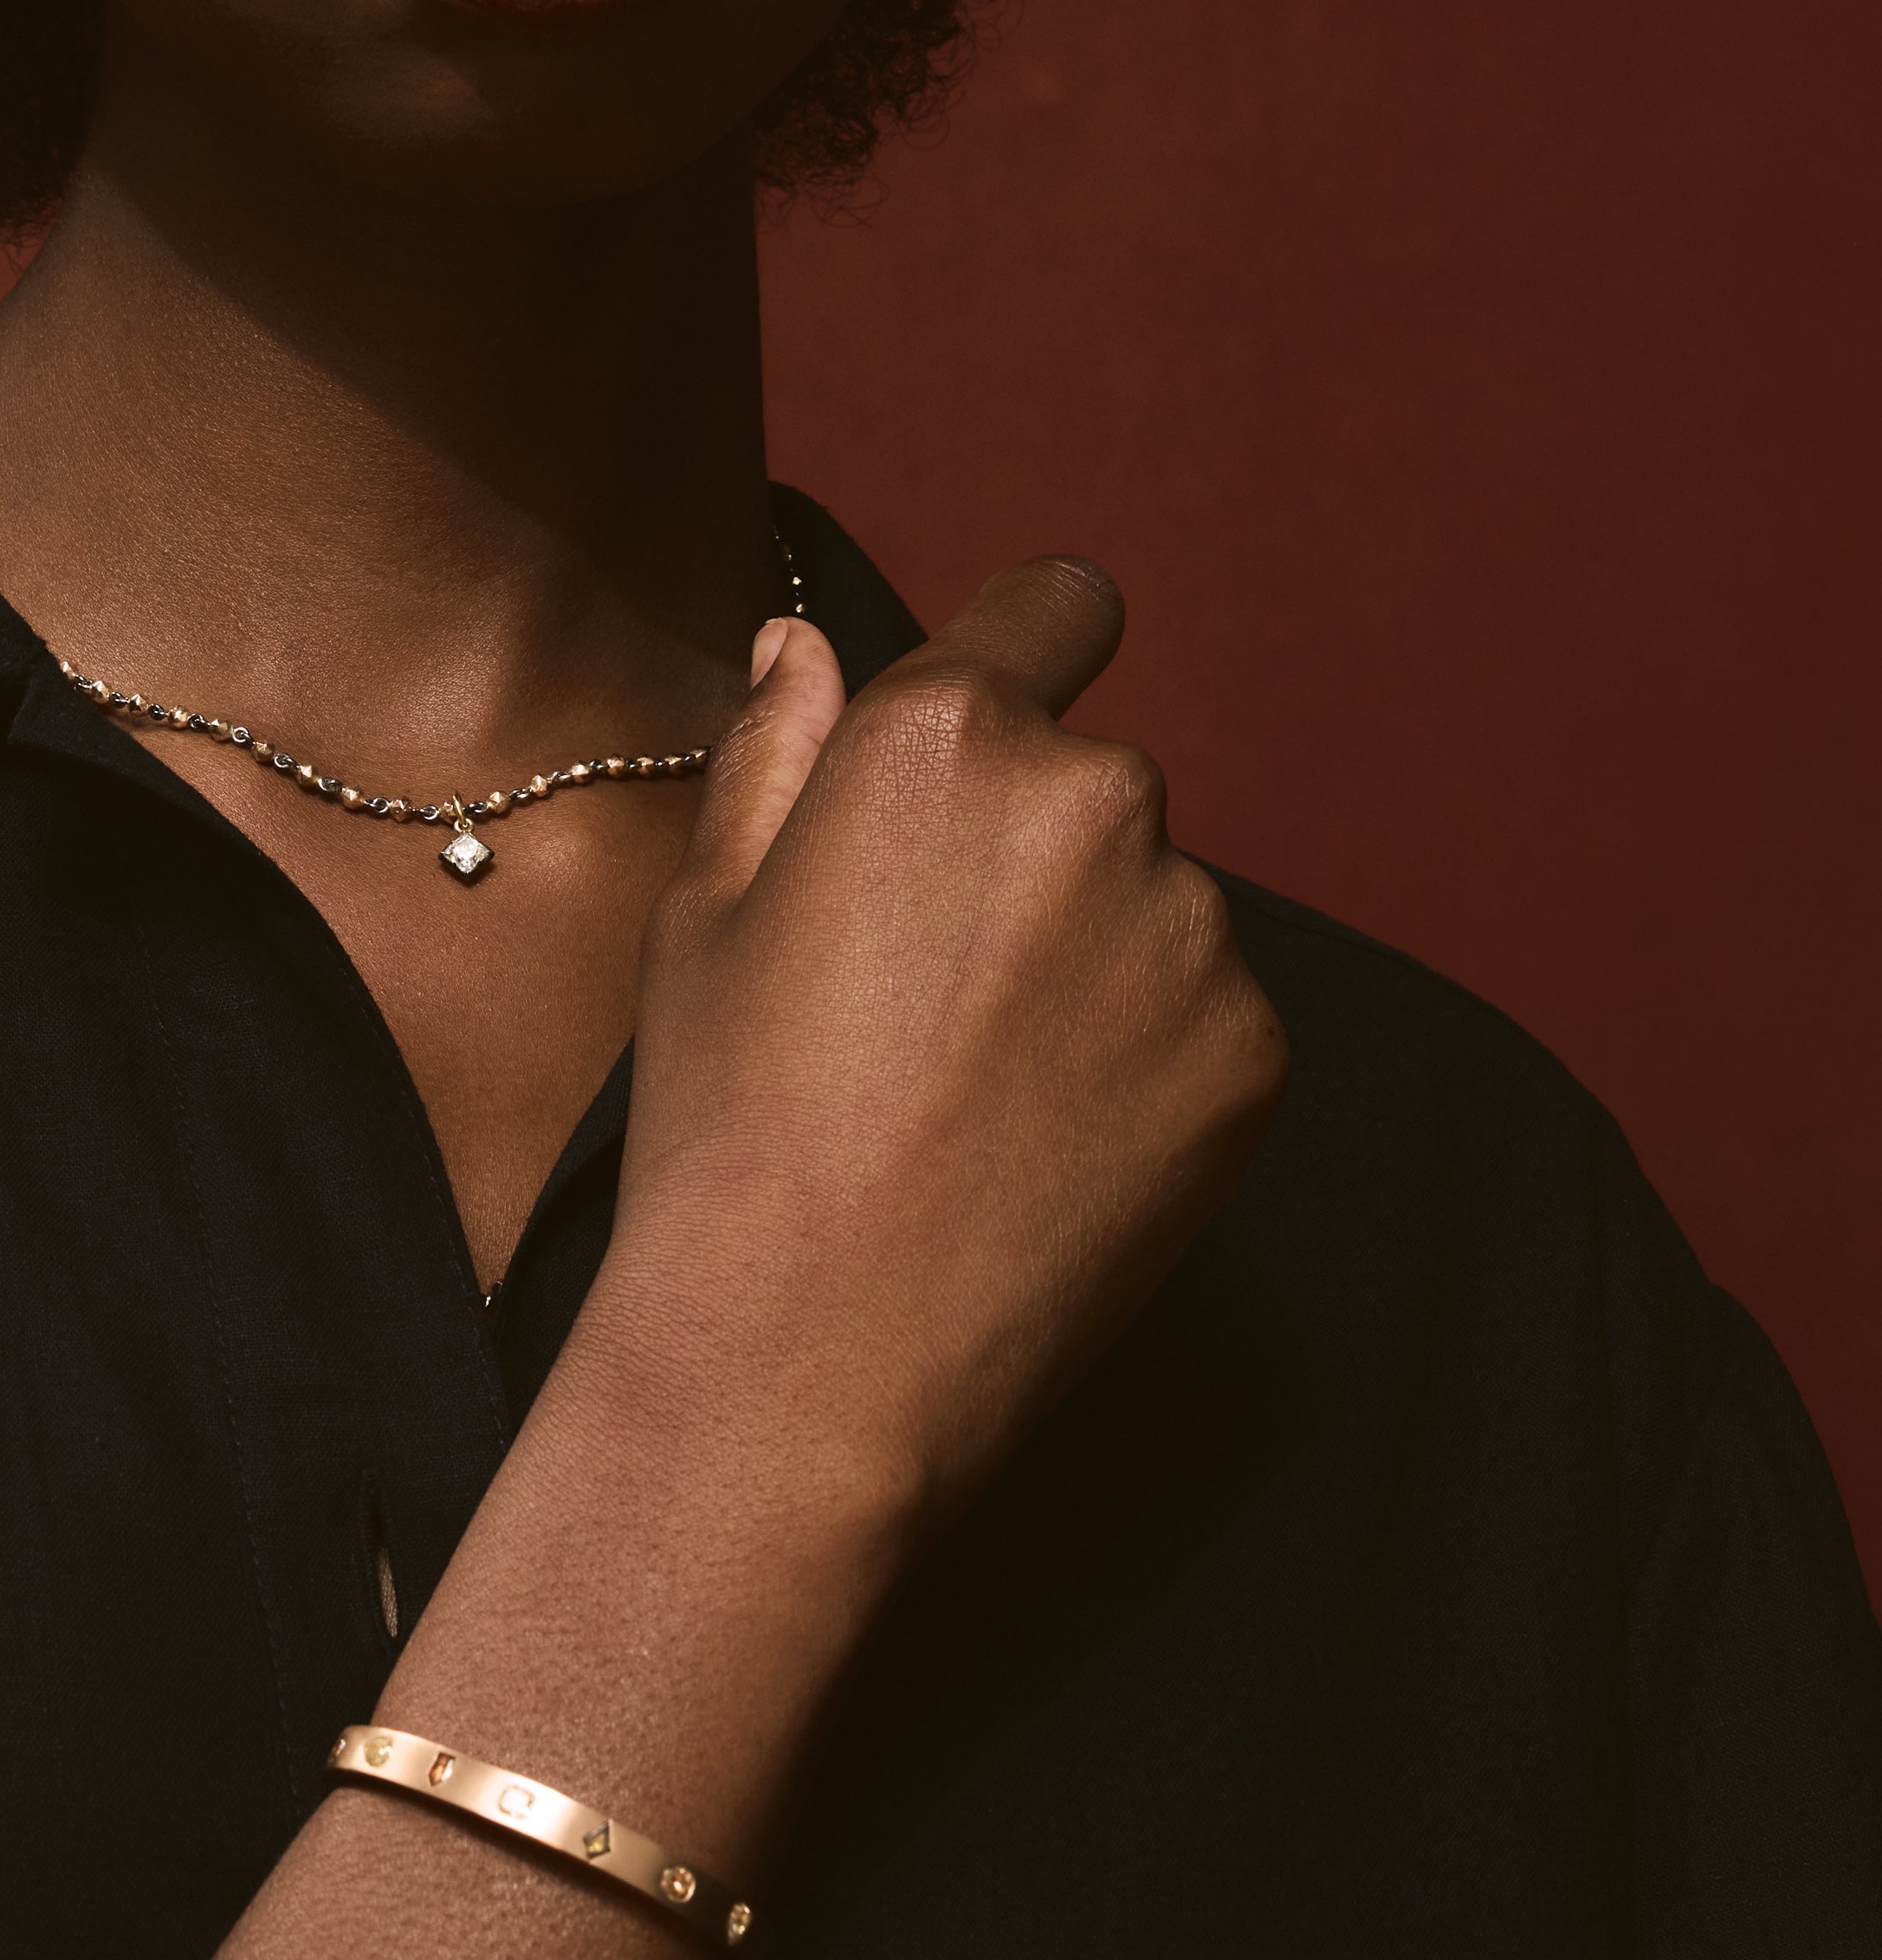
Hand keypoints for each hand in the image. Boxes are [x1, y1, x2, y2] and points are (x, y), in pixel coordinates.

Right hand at [588, 562, 1286, 1528]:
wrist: (813, 1356)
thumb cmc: (729, 1122)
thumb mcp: (707, 914)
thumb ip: (777, 753)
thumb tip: (805, 645)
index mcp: (948, 736)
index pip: (1057, 603)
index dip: (1029, 647)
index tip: (1002, 733)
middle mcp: (1098, 801)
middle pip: (1091, 780)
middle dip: (1031, 850)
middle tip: (925, 990)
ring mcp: (1192, 932)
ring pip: (1152, 904)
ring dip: (1092, 959)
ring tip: (976, 1091)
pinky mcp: (1252, 1052)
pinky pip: (1205, 1015)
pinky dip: (1145, 1062)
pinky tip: (1042, 1148)